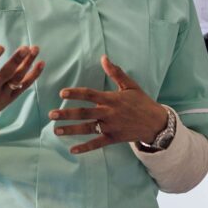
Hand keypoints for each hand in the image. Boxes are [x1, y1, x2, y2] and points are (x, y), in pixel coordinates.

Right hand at [0, 39, 43, 140]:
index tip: (0, 47)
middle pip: (6, 74)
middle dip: (16, 60)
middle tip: (25, 48)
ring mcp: (3, 94)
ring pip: (18, 78)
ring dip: (28, 64)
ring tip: (35, 49)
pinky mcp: (12, 98)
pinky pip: (25, 86)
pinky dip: (34, 76)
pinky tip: (41, 63)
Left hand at [51, 55, 167, 153]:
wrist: (156, 123)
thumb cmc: (142, 102)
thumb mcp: (130, 85)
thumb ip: (116, 73)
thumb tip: (104, 58)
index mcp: (111, 99)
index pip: (90, 95)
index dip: (75, 93)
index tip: (62, 93)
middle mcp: (109, 113)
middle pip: (84, 113)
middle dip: (66, 114)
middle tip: (51, 115)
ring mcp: (110, 127)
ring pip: (87, 129)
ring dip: (71, 130)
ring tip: (56, 130)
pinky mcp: (113, 139)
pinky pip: (97, 144)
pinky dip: (84, 147)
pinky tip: (72, 149)